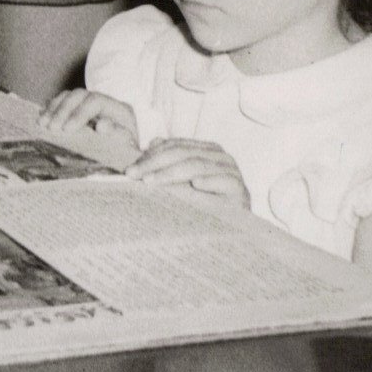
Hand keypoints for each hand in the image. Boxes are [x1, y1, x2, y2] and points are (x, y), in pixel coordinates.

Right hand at [41, 88, 138, 154]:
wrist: (130, 154)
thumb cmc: (129, 151)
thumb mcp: (128, 146)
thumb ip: (118, 135)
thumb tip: (101, 127)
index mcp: (118, 108)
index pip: (95, 101)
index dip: (79, 113)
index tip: (67, 130)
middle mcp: (103, 101)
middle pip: (78, 95)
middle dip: (63, 110)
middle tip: (52, 128)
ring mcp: (90, 103)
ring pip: (68, 96)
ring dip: (53, 109)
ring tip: (43, 124)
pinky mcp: (79, 109)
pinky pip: (61, 101)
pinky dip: (50, 109)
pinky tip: (42, 118)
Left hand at [129, 136, 248, 208]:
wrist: (234, 229)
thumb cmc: (206, 204)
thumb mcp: (182, 183)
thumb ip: (168, 164)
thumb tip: (151, 143)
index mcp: (205, 150)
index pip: (173, 146)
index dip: (150, 156)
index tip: (130, 170)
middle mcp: (219, 156)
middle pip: (181, 154)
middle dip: (154, 164)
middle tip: (134, 176)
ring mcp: (231, 171)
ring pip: (197, 165)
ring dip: (172, 173)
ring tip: (152, 181)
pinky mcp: (241, 189)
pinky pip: (225, 181)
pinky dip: (209, 181)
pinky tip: (195, 184)